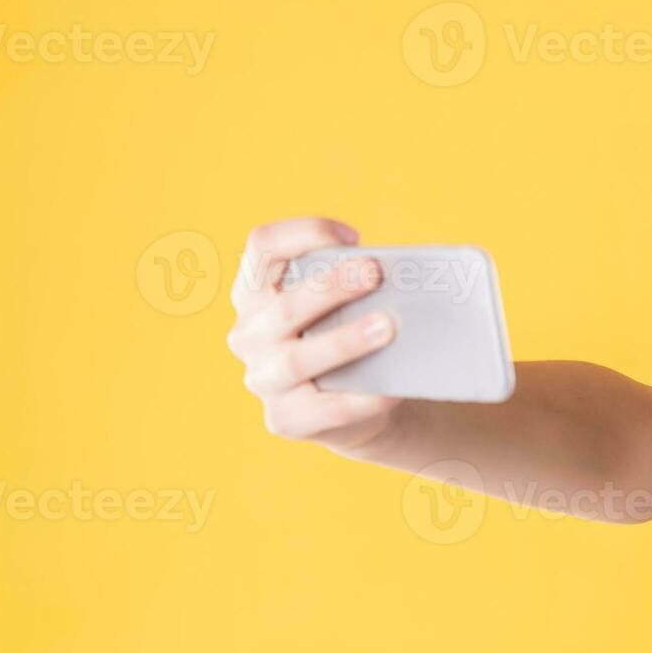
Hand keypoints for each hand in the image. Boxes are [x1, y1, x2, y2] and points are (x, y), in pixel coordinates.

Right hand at [227, 217, 401, 450]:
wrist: (355, 405)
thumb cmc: (348, 334)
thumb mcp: (343, 303)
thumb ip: (355, 284)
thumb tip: (402, 274)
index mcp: (256, 291)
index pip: (262, 247)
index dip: (303, 233)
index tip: (353, 237)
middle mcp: (249, 334)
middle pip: (283, 307)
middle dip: (331, 287)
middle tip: (375, 273)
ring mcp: (262, 379)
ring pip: (297, 360)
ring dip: (344, 341)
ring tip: (387, 329)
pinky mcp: (285, 419)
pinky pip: (325, 408)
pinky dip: (360, 398)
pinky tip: (390, 388)